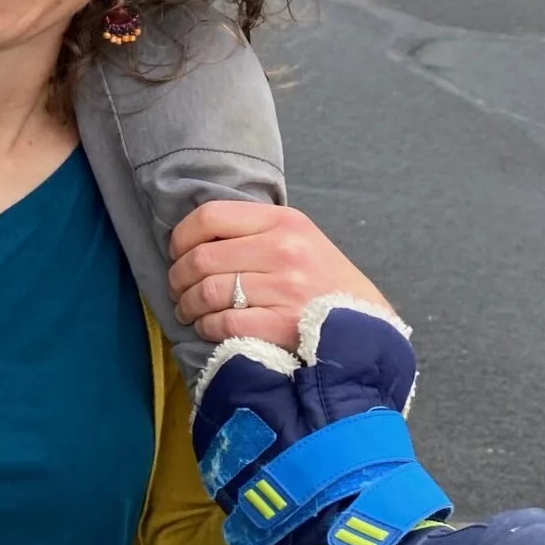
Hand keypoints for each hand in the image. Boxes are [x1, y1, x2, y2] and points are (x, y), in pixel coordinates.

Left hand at [167, 201, 396, 351]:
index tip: (177, 253)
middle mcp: (285, 250)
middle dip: (179, 278)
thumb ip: (255, 232)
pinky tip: (208, 327)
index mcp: (284, 221)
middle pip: (202, 258)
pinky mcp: (283, 325)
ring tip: (188, 311)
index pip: (210, 216)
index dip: (181, 237)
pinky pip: (223, 323)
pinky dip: (207, 327)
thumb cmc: (324, 283)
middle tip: (178, 290)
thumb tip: (193, 238)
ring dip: (188, 305)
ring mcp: (285, 288)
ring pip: (207, 291)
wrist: (368, 326)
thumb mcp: (300, 240)